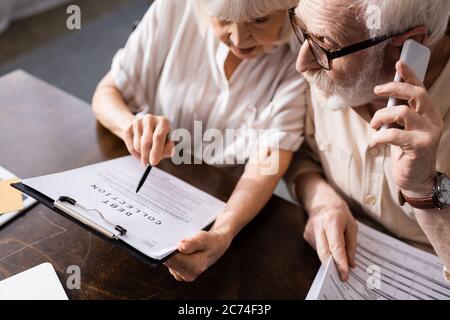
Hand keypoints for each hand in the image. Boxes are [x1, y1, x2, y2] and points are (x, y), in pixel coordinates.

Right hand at [122, 114, 174, 165]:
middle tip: (148, 164)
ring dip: (143, 154)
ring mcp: (137, 122)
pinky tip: (141, 152)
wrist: (145, 129)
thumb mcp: (168, 142)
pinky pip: (131, 147)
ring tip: (147, 153)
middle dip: (147, 155)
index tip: (154, 162)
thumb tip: (165, 155)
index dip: (156, 150)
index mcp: (163, 121)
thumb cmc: (160, 138)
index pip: (158, 137)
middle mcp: (150, 119)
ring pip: (138, 146)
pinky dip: (136, 154)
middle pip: (146, 142)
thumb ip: (169, 149)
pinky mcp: (128, 128)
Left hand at [164, 230, 231, 281]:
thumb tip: (180, 247)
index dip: (166, 249)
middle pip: (168, 261)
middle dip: (168, 248)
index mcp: (194, 268)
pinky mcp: (177, 270)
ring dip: (169, 249)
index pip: (172, 260)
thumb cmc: (212, 241)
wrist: (217, 245)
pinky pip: (169, 260)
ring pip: (167, 260)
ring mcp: (180, 274)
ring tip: (177, 239)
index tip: (163, 239)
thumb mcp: (205, 238)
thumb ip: (193, 243)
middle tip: (171, 236)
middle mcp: (186, 275)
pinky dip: (170, 252)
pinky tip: (176, 244)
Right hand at [303, 202, 357, 281]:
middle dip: (332, 267)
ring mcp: (310, 230)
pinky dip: (325, 251)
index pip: (336, 247)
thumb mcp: (352, 225)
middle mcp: (318, 226)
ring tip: (338, 258)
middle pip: (324, 253)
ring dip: (330, 259)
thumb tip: (351, 264)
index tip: (344, 275)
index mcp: (332, 221)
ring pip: (320, 253)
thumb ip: (352, 245)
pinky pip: (317, 249)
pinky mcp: (306, 234)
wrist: (321, 200)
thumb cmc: (340, 213)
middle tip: (341, 277)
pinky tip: (329, 244)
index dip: (340, 263)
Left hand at [370, 61, 443, 197]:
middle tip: (376, 90)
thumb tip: (385, 98)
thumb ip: (399, 115)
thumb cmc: (406, 152)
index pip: (421, 89)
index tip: (399, 62)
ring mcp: (429, 133)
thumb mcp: (404, 129)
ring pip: (402, 112)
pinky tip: (373, 144)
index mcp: (429, 113)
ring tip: (373, 127)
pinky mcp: (420, 147)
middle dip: (394, 88)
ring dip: (380, 117)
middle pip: (416, 94)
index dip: (410, 74)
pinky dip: (378, 137)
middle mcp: (432, 120)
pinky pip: (394, 135)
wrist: (416, 179)